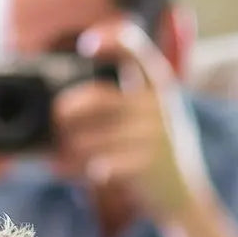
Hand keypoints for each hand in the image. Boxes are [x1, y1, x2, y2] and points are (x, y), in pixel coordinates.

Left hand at [53, 20, 209, 218]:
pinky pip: (96, 164)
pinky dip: (83, 172)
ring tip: (67, 159)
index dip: (112, 41)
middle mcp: (156, 104)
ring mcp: (152, 134)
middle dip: (66, 110)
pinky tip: (90, 173)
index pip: (135, 51)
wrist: (181, 195)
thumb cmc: (150, 152)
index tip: (86, 45)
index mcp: (156, 86)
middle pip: (95, 98)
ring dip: (70, 151)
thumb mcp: (146, 118)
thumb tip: (58, 108)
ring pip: (87, 138)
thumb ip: (114, 104)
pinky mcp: (144, 163)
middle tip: (56, 120)